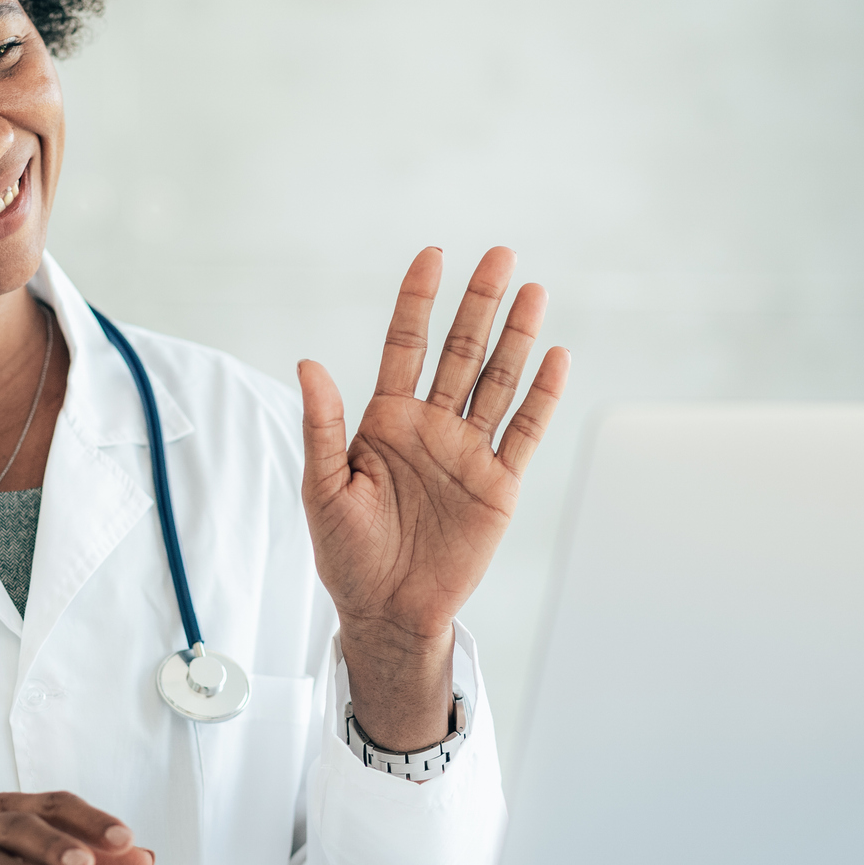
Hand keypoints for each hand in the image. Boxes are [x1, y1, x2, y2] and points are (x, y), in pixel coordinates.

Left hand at [298, 247, 568, 751]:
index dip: (418, 301)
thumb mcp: (322, 488)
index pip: (404, 345)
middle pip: (459, 351)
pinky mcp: (498, 483)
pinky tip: (556, 357)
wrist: (387, 611)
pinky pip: (524, 432)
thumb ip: (321, 426)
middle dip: (479, 302)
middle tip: (500, 254)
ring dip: (516, 337)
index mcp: (385, 420)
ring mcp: (467, 451)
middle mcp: (430, 426)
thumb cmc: (346, 553)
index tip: (432, 255)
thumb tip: (307, 364)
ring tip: (534, 291)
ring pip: (496, 381)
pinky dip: (542, 396)